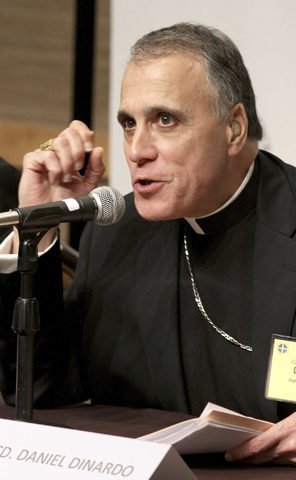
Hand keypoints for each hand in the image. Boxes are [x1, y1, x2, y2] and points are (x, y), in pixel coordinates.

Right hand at [12, 120, 104, 252]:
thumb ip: (96, 169)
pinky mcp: (32, 160)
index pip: (76, 128)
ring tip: (65, 178)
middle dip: (78, 151)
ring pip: (59, 143)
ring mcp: (44, 154)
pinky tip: (55, 180)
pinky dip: (56, 169)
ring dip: (68, 163)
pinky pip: (48, 156)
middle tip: (78, 169)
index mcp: (71, 152)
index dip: (84, 134)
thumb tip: (98, 150)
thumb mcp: (87, 185)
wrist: (52, 214)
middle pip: (69, 133)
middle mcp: (57, 150)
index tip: (89, 149)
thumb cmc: (65, 200)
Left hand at [225, 412, 295, 465]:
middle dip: (246, 458)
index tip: (230, 454)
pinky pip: (283, 465)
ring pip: (271, 462)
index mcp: (283, 431)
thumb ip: (276, 426)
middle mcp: (288, 447)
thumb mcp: (292, 417)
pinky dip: (276, 461)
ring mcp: (294, 458)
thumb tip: (262, 431)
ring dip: (260, 459)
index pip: (255, 446)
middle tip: (235, 457)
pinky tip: (271, 457)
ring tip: (249, 456)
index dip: (240, 452)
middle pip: (260, 458)